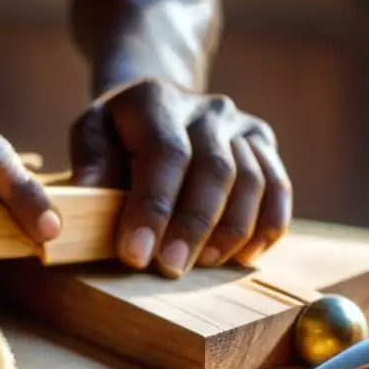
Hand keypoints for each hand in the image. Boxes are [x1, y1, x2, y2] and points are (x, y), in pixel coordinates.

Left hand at [70, 78, 291, 276]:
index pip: (165, 154)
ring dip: (230, 230)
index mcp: (157, 100)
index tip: (136, 254)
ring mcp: (241, 124)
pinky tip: (246, 255)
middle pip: (215, 169)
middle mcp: (207, 109)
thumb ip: (90, 160)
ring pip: (252, 180)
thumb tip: (91, 192)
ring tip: (203, 264)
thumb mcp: (91, 134)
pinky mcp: (263, 143)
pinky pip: (278, 187)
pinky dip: (268, 225)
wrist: (160, 106)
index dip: (153, 207)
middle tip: (171, 268)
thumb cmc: (118, 133)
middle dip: (193, 225)